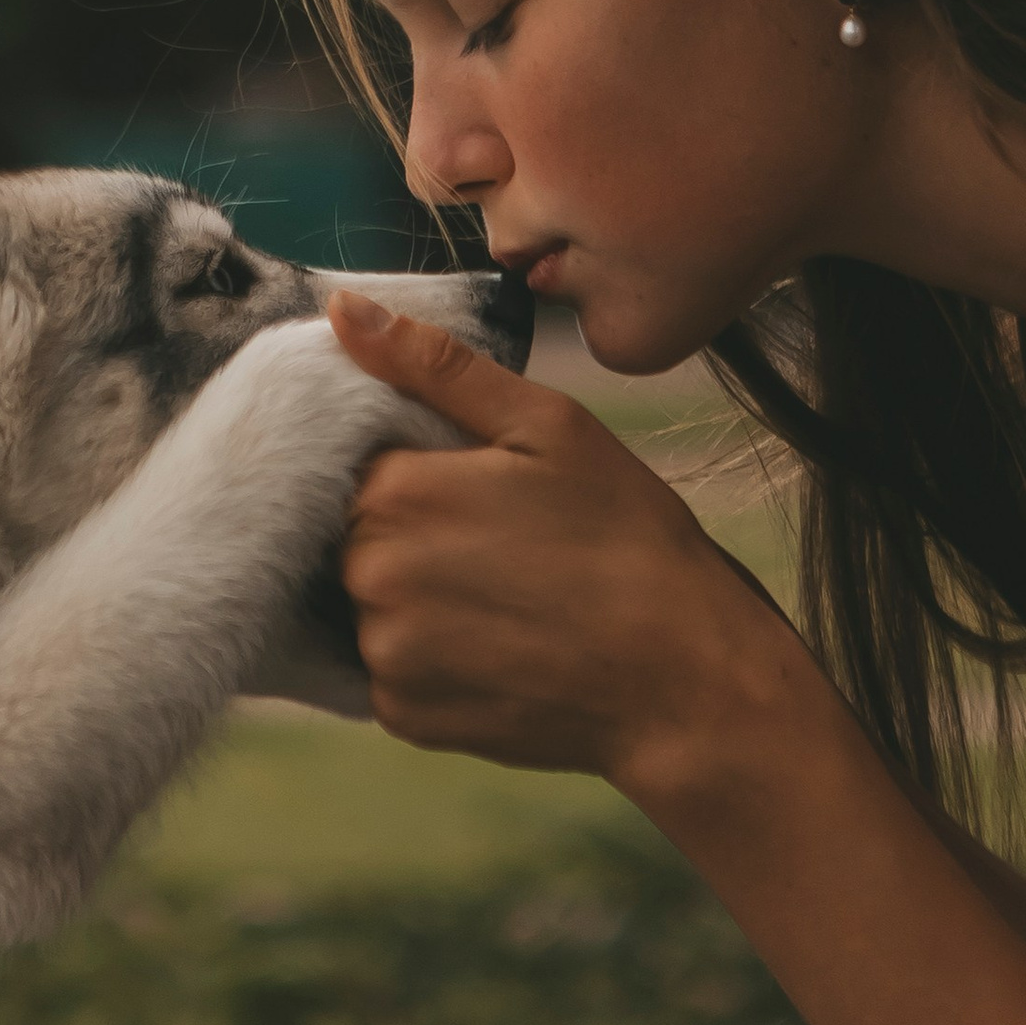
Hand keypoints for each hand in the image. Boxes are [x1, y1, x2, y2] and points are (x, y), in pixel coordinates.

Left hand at [326, 293, 813, 786]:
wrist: (683, 678)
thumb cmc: (627, 537)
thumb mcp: (546, 425)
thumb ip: (434, 365)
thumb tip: (342, 308)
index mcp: (392, 491)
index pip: (354, 462)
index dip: (413, 468)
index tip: (474, 485)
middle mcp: (367, 576)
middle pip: (353, 534)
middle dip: (410, 531)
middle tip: (502, 543)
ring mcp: (383, 654)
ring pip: (369, 603)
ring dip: (416, 595)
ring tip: (506, 596)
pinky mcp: (402, 716)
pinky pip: (390, 670)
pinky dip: (430, 656)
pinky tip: (499, 645)